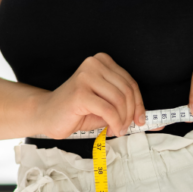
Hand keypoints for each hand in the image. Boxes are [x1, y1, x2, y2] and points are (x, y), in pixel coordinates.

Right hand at [31, 53, 146, 138]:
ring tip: (117, 129)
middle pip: (127, 90)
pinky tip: (112, 129)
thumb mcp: (104, 104)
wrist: (46, 115)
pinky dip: (115, 123)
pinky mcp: (80, 92)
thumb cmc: (75, 111)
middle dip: (131, 113)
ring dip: (122, 120)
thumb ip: (123, 106)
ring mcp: (86, 77)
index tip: (142, 119)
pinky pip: (108, 110)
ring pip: (119, 100)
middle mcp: (94, 64)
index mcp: (101, 62)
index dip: (139, 103)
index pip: (130, 82)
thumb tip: (146, 118)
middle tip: (127, 127)